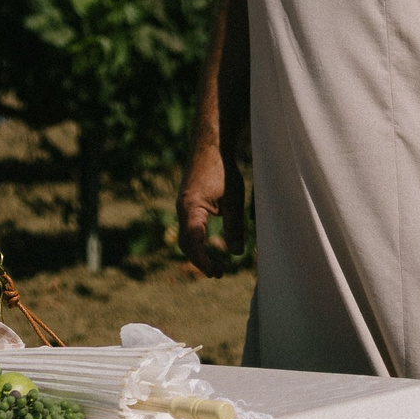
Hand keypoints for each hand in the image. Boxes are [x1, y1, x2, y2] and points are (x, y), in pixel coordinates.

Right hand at [175, 147, 243, 276]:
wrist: (210, 144)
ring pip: (185, 236)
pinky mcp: (187, 202)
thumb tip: (236, 253)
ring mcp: (183, 206)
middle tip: (219, 274)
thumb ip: (234, 226)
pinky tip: (210, 244)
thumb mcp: (232, 199)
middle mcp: (182, 209)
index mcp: (191, 209)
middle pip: (186, 244)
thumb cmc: (222, 169)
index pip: (193, 242)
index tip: (217, 273)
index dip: (204, 261)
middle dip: (200, 261)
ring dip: (198, 252)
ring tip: (216, 265)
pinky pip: (188, 227)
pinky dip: (197, 241)